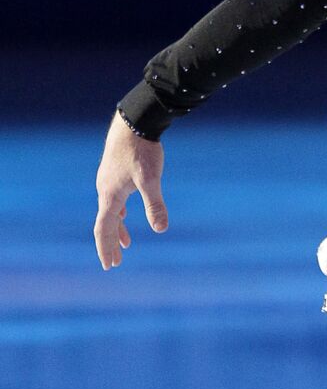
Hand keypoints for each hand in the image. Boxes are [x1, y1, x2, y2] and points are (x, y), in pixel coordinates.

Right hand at [93, 112, 167, 269]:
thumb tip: (161, 229)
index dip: (106, 248)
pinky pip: (114, 200)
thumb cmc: (142, 151)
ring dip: (117, 229)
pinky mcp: (115, 173)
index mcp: (110, 196)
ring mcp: (108, 181)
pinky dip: (120, 213)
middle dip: (110, 244)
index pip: (104, 228)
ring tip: (125, 244)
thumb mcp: (151, 179)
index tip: (109, 265)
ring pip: (110, 211)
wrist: (133, 124)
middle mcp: (104, 190)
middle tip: (114, 263)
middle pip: (105, 223)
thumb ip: (155, 204)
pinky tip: (126, 214)